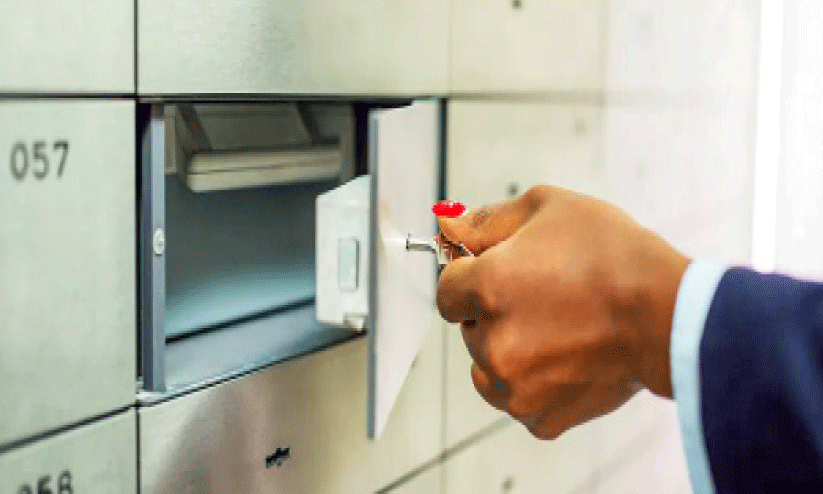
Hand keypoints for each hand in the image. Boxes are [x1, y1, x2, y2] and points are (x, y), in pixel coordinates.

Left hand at [436, 185, 688, 438]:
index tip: (497, 276)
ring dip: (507, 350)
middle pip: (468, 327)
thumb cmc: (615, 258)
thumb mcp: (547, 209)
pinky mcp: (539, 416)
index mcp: (487, 288)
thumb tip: (449, 226)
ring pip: (487, 366)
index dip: (471, 278)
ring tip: (556, 329)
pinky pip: (517, 398)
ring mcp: (514, 386)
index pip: (446, 288)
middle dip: (493, 312)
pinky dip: (534, 383)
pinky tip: (567, 357)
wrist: (669, 314)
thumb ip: (488, 221)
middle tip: (541, 298)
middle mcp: (493, 342)